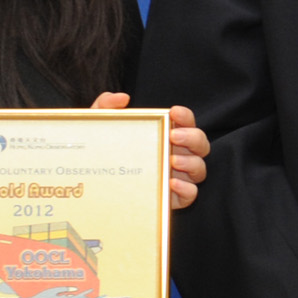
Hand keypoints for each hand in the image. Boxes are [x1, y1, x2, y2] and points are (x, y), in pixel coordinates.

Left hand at [93, 94, 208, 208]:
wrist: (96, 188)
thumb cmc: (106, 155)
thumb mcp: (101, 129)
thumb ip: (106, 108)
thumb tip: (121, 98)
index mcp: (167, 137)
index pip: (186, 123)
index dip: (185, 116)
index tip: (174, 112)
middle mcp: (178, 155)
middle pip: (201, 144)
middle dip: (192, 138)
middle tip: (173, 136)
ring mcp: (179, 177)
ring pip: (200, 169)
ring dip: (191, 163)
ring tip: (173, 161)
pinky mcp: (174, 199)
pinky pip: (191, 194)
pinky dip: (187, 189)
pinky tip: (171, 183)